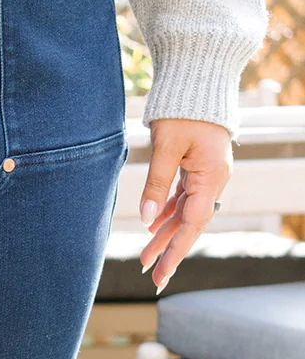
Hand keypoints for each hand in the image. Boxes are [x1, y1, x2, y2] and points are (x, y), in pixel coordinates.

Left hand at [138, 118, 232, 293]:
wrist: (198, 80)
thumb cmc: (183, 110)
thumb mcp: (166, 146)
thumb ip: (157, 183)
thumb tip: (148, 218)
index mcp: (212, 178)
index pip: (192, 224)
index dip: (175, 251)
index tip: (161, 273)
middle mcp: (214, 180)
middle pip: (190, 224)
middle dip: (170, 250)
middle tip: (152, 278)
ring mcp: (207, 175)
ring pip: (185, 213)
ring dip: (165, 234)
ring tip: (145, 258)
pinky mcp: (198, 168)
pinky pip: (183, 198)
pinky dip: (168, 213)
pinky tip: (153, 227)